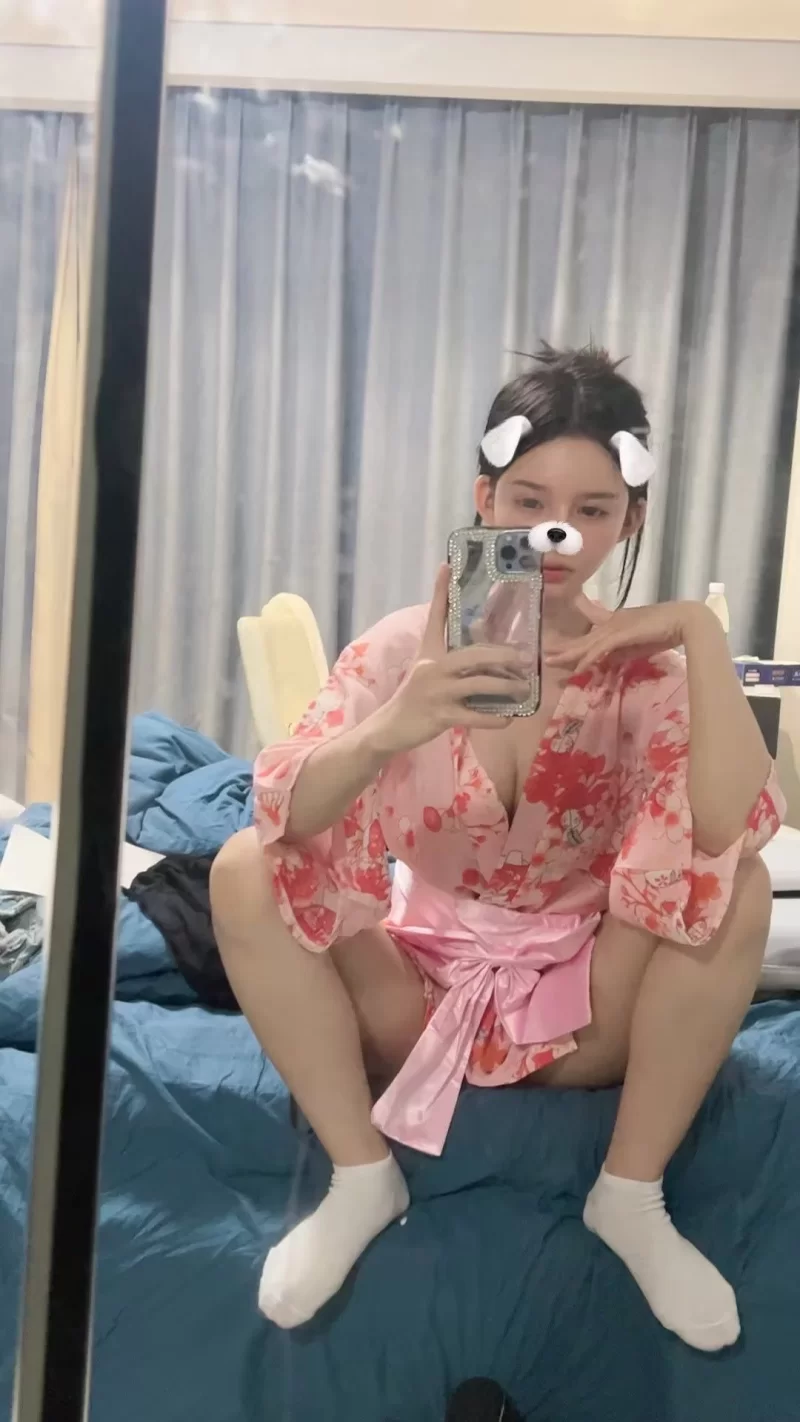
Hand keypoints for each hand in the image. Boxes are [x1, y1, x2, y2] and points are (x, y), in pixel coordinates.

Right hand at [371, 566, 531, 755]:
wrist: (391, 727)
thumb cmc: (415, 696)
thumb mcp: (427, 669)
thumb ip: (450, 656)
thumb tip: (478, 643)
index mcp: (429, 652)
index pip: (435, 616)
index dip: (440, 591)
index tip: (447, 565)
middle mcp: (432, 667)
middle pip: (473, 654)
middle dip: (501, 655)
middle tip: (523, 657)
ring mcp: (437, 692)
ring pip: (480, 684)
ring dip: (506, 687)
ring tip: (523, 689)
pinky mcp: (442, 715)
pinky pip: (476, 716)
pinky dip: (495, 718)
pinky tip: (508, 718)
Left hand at [545, 594, 711, 675]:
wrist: (685, 621)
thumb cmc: (667, 630)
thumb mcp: (639, 644)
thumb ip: (622, 650)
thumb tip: (606, 661)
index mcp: (617, 622)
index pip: (593, 627)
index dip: (578, 636)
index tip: (561, 643)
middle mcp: (613, 622)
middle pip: (585, 638)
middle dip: (565, 648)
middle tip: (546, 655)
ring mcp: (617, 626)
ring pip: (588, 642)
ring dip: (569, 654)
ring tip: (551, 661)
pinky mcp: (622, 633)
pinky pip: (601, 648)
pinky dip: (589, 658)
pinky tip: (578, 667)